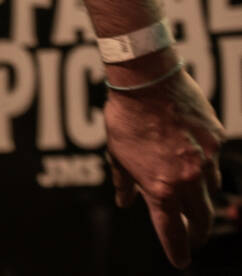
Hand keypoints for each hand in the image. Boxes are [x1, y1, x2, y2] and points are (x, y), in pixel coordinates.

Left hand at [104, 65, 224, 267]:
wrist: (145, 78)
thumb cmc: (125, 117)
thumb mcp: (117, 154)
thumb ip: (124, 183)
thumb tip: (125, 202)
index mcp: (161, 190)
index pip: (173, 235)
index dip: (178, 251)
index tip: (180, 260)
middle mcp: (188, 180)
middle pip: (202, 220)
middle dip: (198, 231)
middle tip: (193, 235)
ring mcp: (206, 159)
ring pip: (213, 191)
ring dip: (203, 196)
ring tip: (193, 192)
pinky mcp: (217, 138)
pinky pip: (216, 160)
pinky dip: (207, 164)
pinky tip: (196, 155)